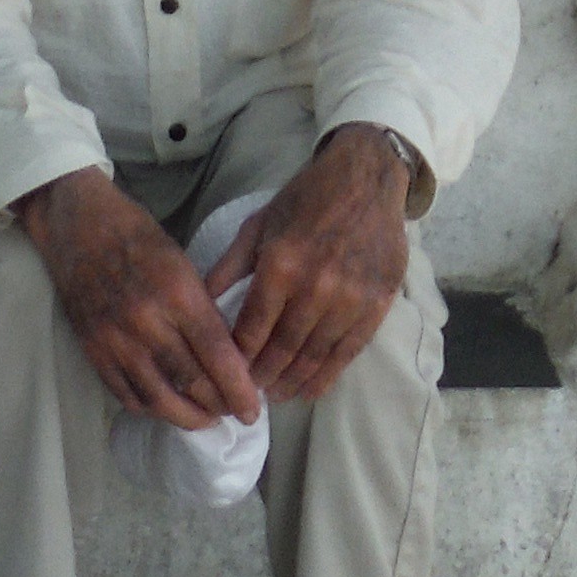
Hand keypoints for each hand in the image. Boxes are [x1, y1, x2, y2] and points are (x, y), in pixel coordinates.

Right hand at [13, 170, 262, 430]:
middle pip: (191, 382)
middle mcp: (147, 322)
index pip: (216, 354)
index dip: (238, 389)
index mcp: (176, 292)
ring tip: (205, 418)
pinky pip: (126, 395)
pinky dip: (150, 409)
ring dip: (187, 417)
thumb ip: (201, 307)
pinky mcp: (93, 351)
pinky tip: (166, 407)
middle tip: (235, 413)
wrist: (76, 224)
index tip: (252, 409)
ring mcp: (116, 340)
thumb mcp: (181, 261)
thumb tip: (226, 353)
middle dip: (220, 406)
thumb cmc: (136, 234)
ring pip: (158, 399)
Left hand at [205, 127, 412, 401]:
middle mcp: (315, 287)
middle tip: (247, 397)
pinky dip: (326, 377)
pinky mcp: (376, 306)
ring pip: (314, 357)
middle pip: (282, 349)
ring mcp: (349, 300)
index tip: (225, 376)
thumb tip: (200, 304)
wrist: (366, 179)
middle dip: (261, 377)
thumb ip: (229, 266)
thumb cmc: (306, 199)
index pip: (252, 328)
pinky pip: (347, 353)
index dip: (238, 359)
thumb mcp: (258, 224)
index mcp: (280, 265)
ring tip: (274, 396)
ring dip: (291, 382)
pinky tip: (309, 390)